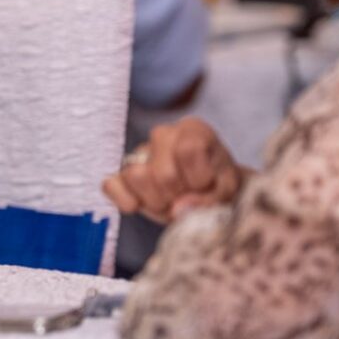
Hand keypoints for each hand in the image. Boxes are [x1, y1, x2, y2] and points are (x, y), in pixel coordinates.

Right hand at [102, 118, 241, 223]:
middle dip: (178, 195)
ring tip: (170, 201)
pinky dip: (125, 200)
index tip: (208, 185)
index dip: (199, 179)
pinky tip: (142, 205)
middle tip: (189, 198)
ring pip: (135, 176)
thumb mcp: (228, 192)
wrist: (207, 195)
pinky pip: (111, 185)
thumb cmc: (217, 186)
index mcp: (193, 130)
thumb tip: (177, 208)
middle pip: (163, 172)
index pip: (188, 150)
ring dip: (156, 200)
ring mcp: (140, 153)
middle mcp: (163, 134)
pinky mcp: (121, 174)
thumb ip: (209, 199)